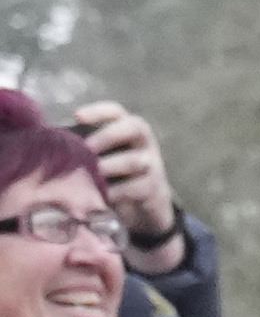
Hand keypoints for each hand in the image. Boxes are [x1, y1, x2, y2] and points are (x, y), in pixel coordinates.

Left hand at [77, 102, 174, 258]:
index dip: (99, 111)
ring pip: (134, 160)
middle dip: (108, 136)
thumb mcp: (103, 157)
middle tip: (87, 148)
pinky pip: (134, 188)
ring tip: (94, 174)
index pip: (117, 112)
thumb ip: (85, 147)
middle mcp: (144, 143)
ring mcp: (152, 165)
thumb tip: (51, 141)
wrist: (145, 204)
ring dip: (110, 167)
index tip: (77, 116)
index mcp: (128, 130)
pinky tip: (102, 195)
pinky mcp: (152, 189)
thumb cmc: (116, 174)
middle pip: (134, 127)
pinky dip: (115, 192)